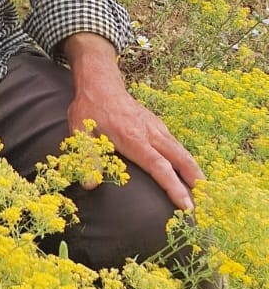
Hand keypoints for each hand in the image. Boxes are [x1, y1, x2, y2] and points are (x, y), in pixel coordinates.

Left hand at [62, 33, 202, 211]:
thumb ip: (87, 157)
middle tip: (208, 203)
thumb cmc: (90, 109)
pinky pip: (176, 145)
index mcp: (133, 138)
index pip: (159, 166)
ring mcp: (156, 128)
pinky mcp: (157, 125)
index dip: (174, 187)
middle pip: (180, 159)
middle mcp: (151, 133)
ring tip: (205, 193)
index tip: (187, 205)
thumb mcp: (80, 131)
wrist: (100, 83)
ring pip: (182, 152)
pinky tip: (190, 172)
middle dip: (196, 181)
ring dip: (195, 171)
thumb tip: (90, 184)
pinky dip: (187, 160)